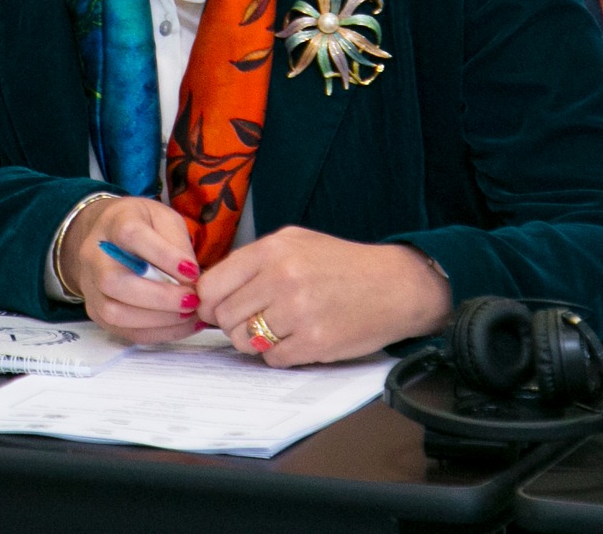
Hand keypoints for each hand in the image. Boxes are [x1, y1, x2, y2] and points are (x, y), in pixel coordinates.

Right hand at [61, 196, 201, 344]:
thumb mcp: (164, 218)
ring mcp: (91, 286)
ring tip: (189, 314)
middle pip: (113, 281)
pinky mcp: (96, 311)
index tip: (192, 271)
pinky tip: (181, 325)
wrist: (107, 237)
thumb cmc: (141, 226)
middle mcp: (94, 255)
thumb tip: (190, 275)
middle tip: (191, 300)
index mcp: (113, 223)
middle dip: (158, 297)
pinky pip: (123, 330)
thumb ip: (177, 241)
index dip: (163, 255)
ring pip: (114, 312)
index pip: (131, 236)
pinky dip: (157, 332)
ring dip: (158, 319)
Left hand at [196, 226, 451, 367]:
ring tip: (280, 326)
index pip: (211, 285)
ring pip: (244, 340)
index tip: (216, 307)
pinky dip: (280, 353)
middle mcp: (281, 278)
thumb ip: (250, 263)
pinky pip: (271, 359)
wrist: (394, 285)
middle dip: (233, 322)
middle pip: (223, 316)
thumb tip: (207, 293)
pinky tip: (299, 337)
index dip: (209, 301)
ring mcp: (297, 312)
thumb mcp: (294, 243)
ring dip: (255, 340)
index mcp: (272, 250)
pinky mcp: (314, 342)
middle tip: (256, 318)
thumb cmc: (341, 264)